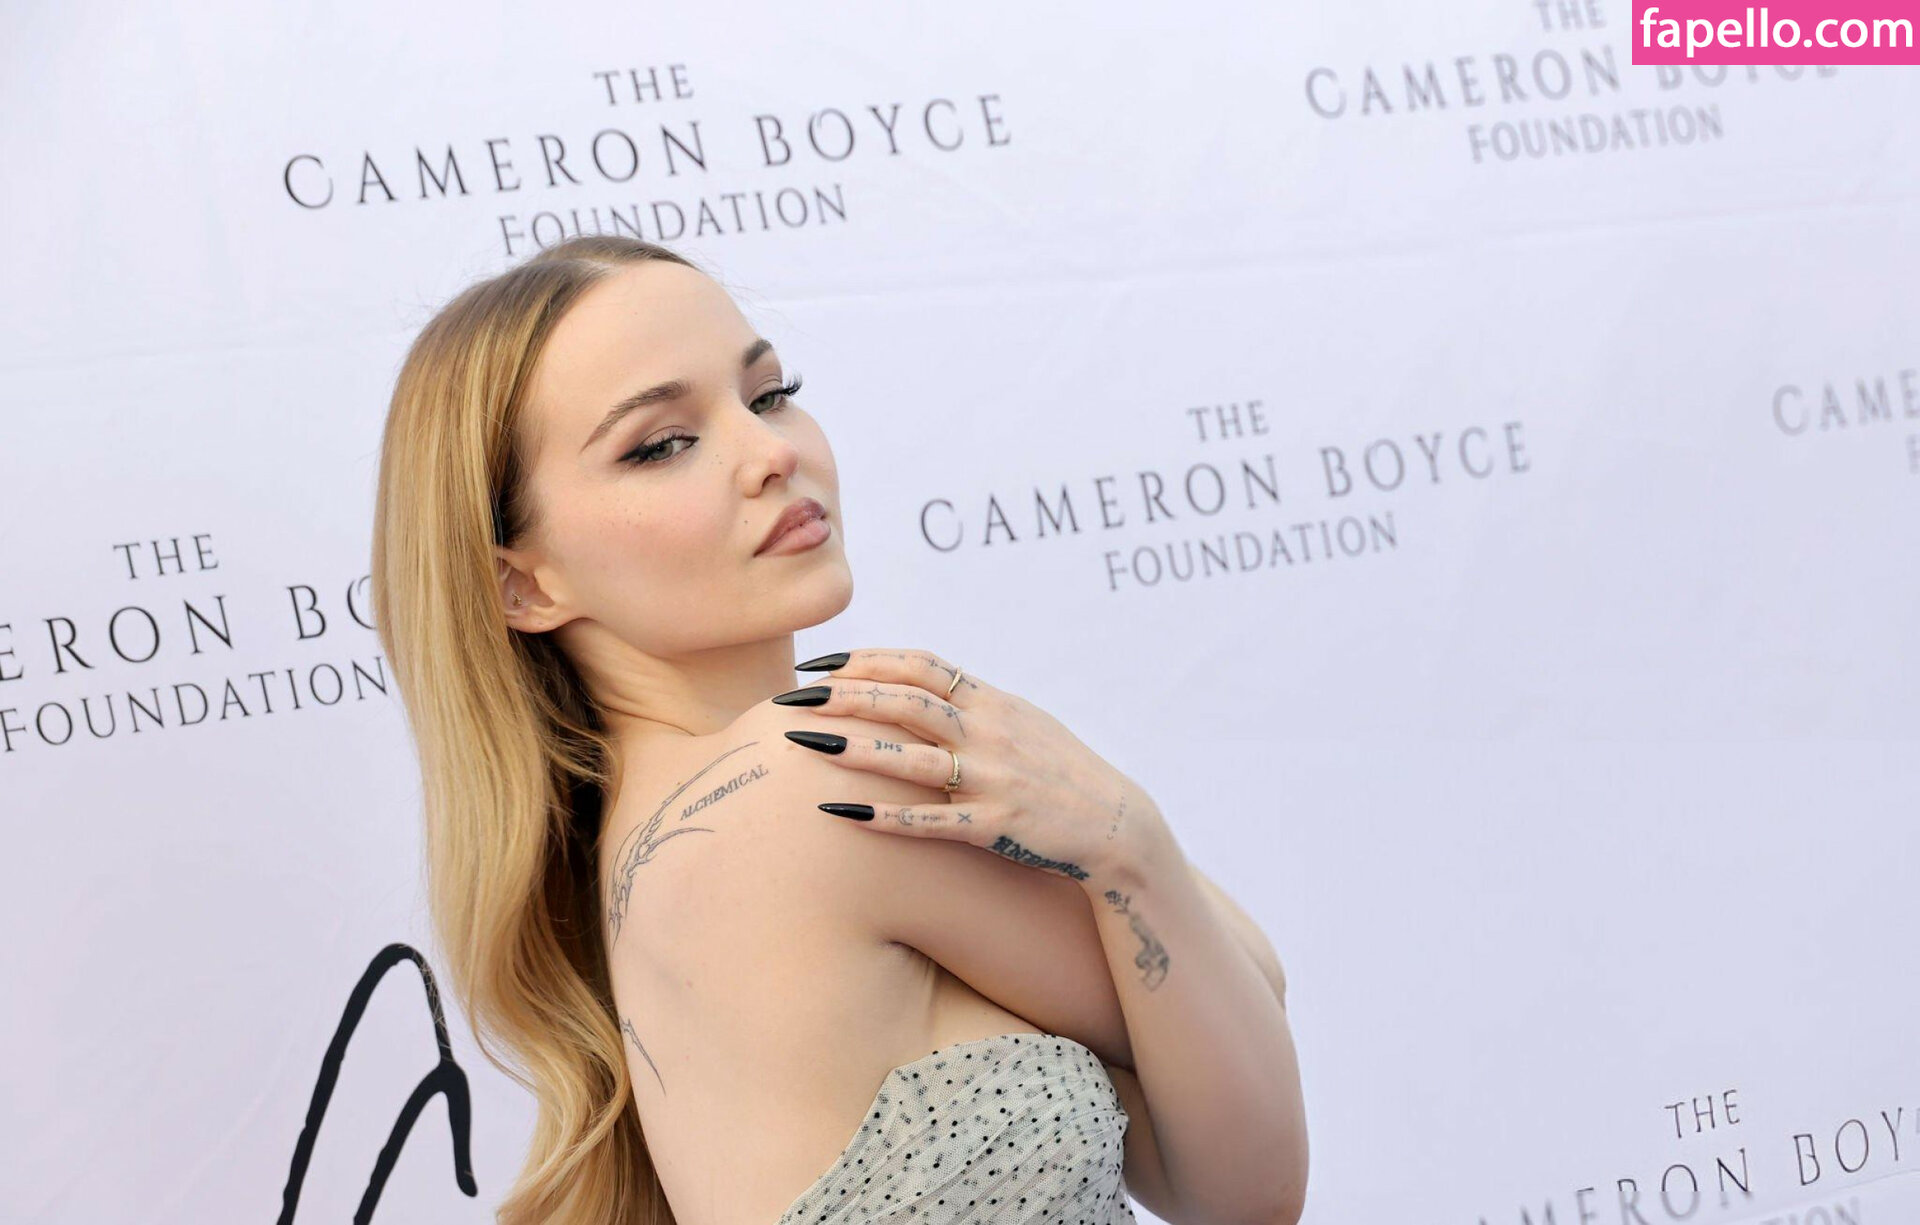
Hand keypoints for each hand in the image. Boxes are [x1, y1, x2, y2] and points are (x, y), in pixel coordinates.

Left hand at [774, 646, 1160, 886]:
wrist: (1114, 825)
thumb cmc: (1058, 771)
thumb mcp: (1020, 720)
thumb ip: (970, 701)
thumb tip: (914, 683)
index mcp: (992, 702)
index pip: (921, 666)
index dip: (866, 661)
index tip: (820, 666)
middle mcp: (990, 733)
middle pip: (907, 702)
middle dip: (845, 696)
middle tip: (793, 699)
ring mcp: (993, 780)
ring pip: (912, 758)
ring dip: (854, 749)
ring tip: (803, 744)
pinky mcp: (995, 827)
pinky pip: (930, 821)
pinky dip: (885, 816)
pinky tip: (842, 813)